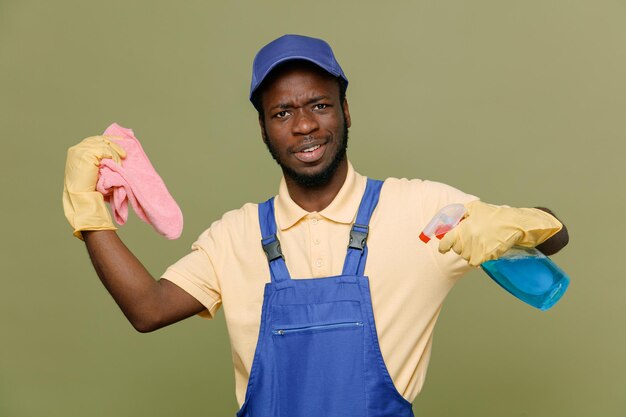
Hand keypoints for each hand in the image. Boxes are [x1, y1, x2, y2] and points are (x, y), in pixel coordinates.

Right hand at [62, 135, 125, 239]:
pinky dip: (113, 156)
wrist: (82, 197)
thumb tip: (113, 153)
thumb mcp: (94, 171)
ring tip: (121, 161)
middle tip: (125, 153)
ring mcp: (80, 151)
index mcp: (77, 152)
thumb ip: (99, 161)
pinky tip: (117, 164)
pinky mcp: (87, 154)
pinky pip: (105, 150)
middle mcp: (77, 149)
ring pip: (104, 144)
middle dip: (114, 145)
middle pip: (100, 140)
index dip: (109, 141)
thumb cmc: (89, 189)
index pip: (95, 141)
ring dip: (115, 152)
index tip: (121, 144)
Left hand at [438, 200, 562, 265]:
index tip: (444, 248)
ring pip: (465, 257)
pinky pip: (474, 262)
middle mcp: (468, 239)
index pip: (445, 243)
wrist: (514, 224)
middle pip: (456, 250)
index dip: (444, 246)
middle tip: (471, 239)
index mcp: (463, 227)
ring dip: (469, 252)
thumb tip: (446, 220)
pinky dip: (477, 258)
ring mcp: (477, 249)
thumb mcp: (474, 207)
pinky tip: (484, 249)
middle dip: (461, 246)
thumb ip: (458, 213)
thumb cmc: (494, 215)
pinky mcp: (485, 256)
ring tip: (480, 242)